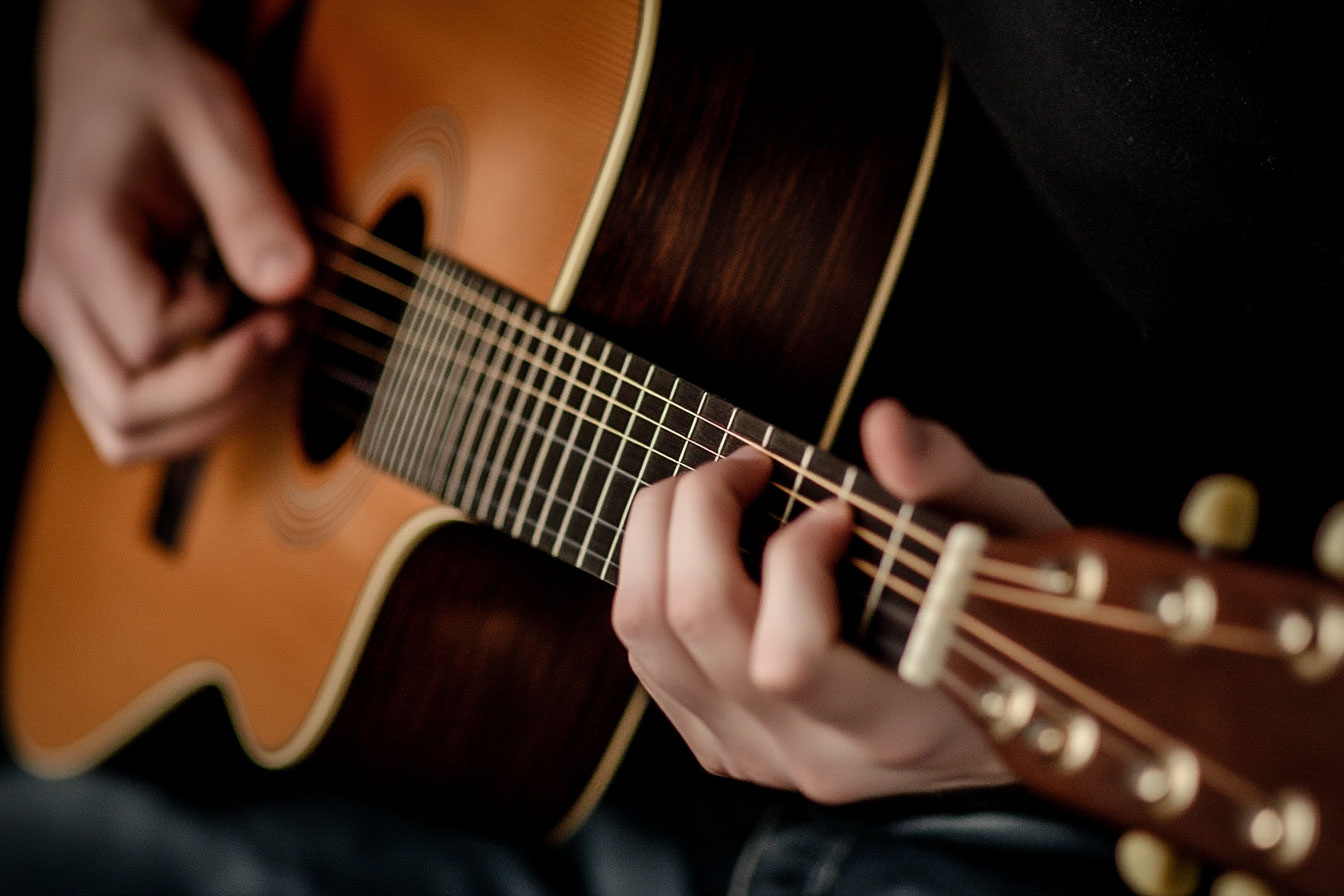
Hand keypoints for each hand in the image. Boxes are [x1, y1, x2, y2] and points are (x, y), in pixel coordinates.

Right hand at [19, 0, 312, 463]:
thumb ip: (253, 206)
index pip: (151, 347)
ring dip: (213, 412)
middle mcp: (54, 301)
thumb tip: (289, 286)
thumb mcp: (219, 128)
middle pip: (129, 415)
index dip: (227, 339)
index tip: (279, 297)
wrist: (112, 76)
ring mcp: (67, 329)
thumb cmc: (163, 95)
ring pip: (127, 435)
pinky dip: (197, 405)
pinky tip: (241, 348)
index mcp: (79, 245)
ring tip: (264, 344)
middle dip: (225, 392)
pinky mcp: (91, 340)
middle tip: (284, 330)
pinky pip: (137, 416)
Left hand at [612, 398, 1068, 802]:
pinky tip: (704, 551)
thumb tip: (883, 428)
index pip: (789, 662)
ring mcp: (762, 757)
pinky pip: (648, 662)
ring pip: (650, 641)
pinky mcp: (728, 748)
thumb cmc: (1015, 617)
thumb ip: (952, 482)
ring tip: (709, 493)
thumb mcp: (1014, 539)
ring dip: (658, 539)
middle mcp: (815, 755)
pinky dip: (655, 586)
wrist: (1013, 712)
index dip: (793, 561)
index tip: (834, 510)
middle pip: (697, 628)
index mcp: (897, 724)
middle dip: (697, 513)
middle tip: (742, 466)